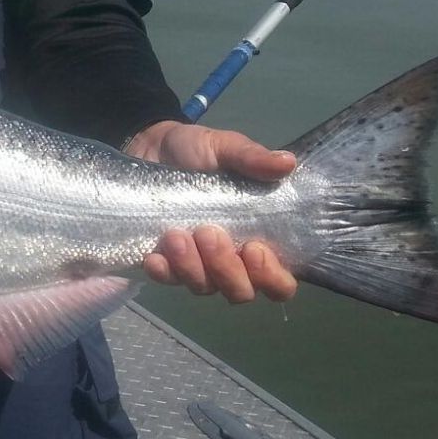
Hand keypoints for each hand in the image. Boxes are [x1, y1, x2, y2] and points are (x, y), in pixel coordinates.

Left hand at [125, 120, 298, 303]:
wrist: (150, 147)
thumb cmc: (196, 151)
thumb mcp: (224, 147)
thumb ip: (252, 158)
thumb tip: (287, 162)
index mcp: (258, 238)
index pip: (279, 282)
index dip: (272, 276)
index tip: (255, 248)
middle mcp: (232, 259)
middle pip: (240, 291)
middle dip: (226, 269)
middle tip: (208, 232)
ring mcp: (197, 264)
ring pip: (203, 287)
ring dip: (192, 267)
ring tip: (175, 234)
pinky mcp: (166, 261)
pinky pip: (167, 280)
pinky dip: (163, 272)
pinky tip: (154, 257)